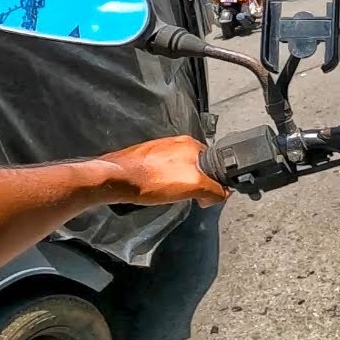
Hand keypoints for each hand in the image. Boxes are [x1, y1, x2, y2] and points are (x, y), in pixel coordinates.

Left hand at [99, 136, 228, 207]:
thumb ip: (215, 189)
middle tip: (187, 196)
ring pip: (180, 170)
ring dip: (179, 183)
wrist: (117, 179)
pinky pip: (164, 171)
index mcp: (191, 143)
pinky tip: (157, 189)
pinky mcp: (147, 157)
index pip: (214, 164)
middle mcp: (177, 142)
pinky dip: (164, 182)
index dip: (214, 182)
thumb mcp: (194, 186)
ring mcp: (160, 148)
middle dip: (195, 183)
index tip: (206, 196)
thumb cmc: (151, 180)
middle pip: (197, 167)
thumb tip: (222, 194)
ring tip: (169, 193)